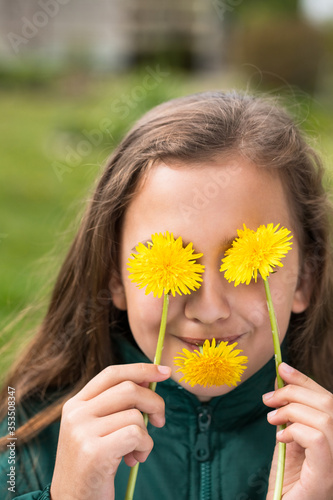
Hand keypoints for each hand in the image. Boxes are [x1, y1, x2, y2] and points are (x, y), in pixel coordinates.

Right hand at [50, 363, 170, 499]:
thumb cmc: (92, 465)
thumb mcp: (98, 429)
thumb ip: (116, 405)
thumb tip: (147, 379)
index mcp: (76, 404)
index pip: (112, 373)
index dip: (141, 369)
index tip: (164, 371)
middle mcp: (76, 413)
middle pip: (129, 389)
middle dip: (154, 402)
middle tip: (160, 420)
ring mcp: (83, 431)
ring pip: (136, 415)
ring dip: (147, 435)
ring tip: (138, 451)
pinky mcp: (95, 451)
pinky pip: (137, 434)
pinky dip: (145, 446)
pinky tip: (135, 459)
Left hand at [264, 362, 332, 498]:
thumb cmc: (288, 481)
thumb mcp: (288, 439)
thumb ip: (288, 413)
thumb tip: (280, 381)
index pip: (328, 399)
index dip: (305, 380)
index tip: (283, 368)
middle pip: (328, 403)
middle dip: (294, 392)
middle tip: (268, 399)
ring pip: (324, 418)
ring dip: (291, 411)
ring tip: (272, 420)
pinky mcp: (327, 475)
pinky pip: (318, 439)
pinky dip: (296, 431)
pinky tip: (282, 439)